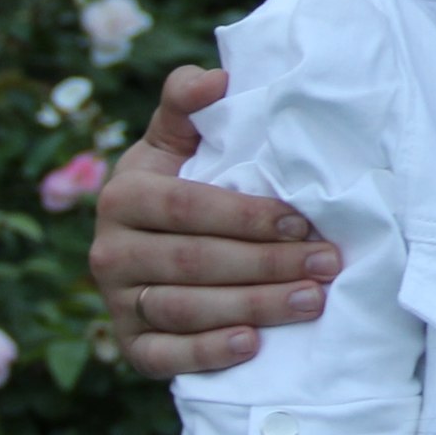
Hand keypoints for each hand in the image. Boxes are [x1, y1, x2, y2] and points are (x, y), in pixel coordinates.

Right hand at [93, 65, 341, 378]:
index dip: (245, 215)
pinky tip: (251, 345)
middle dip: (267, 263)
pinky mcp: (130, 346)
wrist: (144, 245)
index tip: (301, 220)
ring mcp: (116, 303)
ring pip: (185, 309)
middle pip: (193, 261)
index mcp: (123, 195)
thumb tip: (218, 77)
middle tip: (327, 264)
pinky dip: (206, 353)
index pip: (187, 207)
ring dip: (252, 307)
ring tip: (310, 301)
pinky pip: (163, 357)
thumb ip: (188, 104)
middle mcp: (108, 251)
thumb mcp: (176, 141)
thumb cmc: (176, 184)